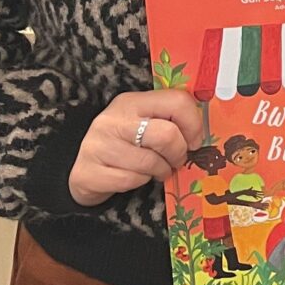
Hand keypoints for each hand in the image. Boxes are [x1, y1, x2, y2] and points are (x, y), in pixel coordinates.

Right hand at [68, 89, 205, 207]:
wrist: (83, 167)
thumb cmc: (124, 144)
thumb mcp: (144, 122)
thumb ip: (169, 120)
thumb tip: (201, 134)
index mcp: (132, 101)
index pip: (177, 101)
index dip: (194, 124)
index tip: (195, 141)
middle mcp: (112, 120)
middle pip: (167, 135)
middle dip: (179, 153)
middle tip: (177, 160)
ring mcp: (97, 146)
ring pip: (150, 162)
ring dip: (161, 171)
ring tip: (157, 170)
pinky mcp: (88, 172)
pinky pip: (131, 180)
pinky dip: (140, 182)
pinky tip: (136, 177)